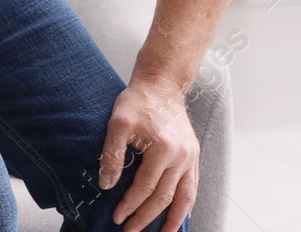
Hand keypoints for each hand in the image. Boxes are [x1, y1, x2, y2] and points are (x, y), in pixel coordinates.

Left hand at [99, 76, 198, 231]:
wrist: (162, 84)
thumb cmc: (139, 101)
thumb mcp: (118, 124)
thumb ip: (112, 156)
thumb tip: (107, 185)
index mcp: (164, 149)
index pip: (145, 187)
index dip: (130, 205)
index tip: (117, 218)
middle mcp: (181, 156)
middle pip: (164, 197)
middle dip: (146, 217)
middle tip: (130, 231)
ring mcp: (191, 156)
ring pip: (185, 197)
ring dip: (174, 219)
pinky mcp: (193, 154)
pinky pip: (193, 186)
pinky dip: (187, 204)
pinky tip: (179, 215)